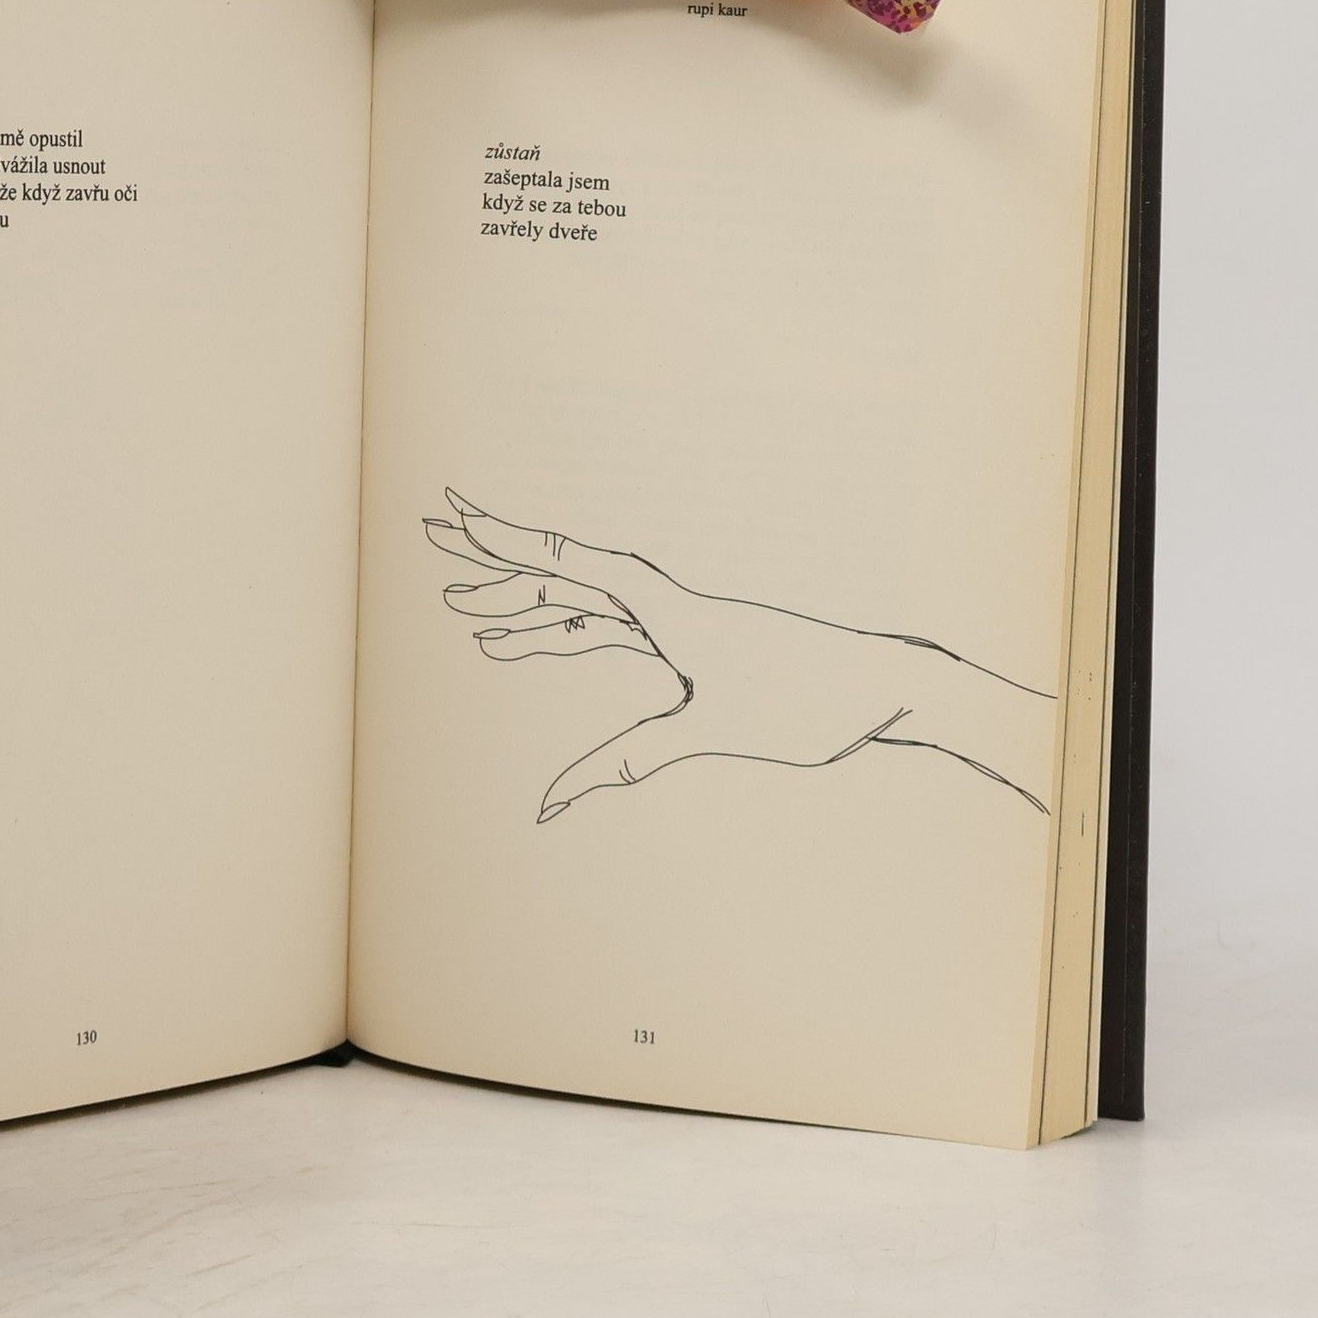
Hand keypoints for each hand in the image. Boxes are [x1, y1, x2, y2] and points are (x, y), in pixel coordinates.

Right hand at [425, 490, 1055, 820]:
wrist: (883, 686)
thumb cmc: (806, 703)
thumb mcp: (709, 734)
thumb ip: (626, 761)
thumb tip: (551, 801)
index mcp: (665, 604)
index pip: (570, 562)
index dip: (507, 540)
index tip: (458, 515)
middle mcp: (662, 601)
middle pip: (561, 572)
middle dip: (495, 558)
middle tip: (434, 535)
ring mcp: (673, 621)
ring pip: (578, 604)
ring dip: (521, 604)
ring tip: (460, 608)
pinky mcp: (688, 645)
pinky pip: (607, 632)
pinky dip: (561, 634)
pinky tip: (526, 647)